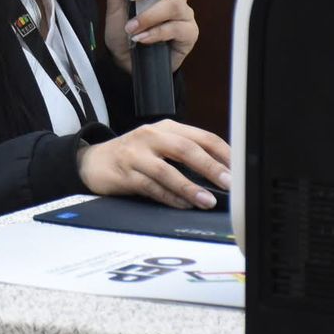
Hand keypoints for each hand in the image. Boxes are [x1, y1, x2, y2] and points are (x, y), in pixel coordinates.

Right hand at [78, 119, 231, 208]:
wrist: (93, 161)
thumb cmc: (134, 155)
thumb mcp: (160, 146)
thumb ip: (186, 154)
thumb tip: (222, 173)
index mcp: (166, 127)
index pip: (201, 136)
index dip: (223, 153)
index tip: (239, 169)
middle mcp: (151, 137)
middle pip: (186, 149)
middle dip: (210, 167)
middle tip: (230, 183)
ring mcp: (136, 154)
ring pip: (167, 170)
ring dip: (190, 187)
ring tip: (208, 201)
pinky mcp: (125, 173)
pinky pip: (151, 187)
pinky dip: (170, 197)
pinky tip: (184, 205)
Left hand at [103, 0, 196, 71]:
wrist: (126, 62)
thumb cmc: (124, 29)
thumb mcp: (114, 3)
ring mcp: (184, 14)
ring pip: (174, 4)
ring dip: (148, 15)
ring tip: (131, 27)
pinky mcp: (188, 34)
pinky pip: (176, 28)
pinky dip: (155, 33)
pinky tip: (141, 39)